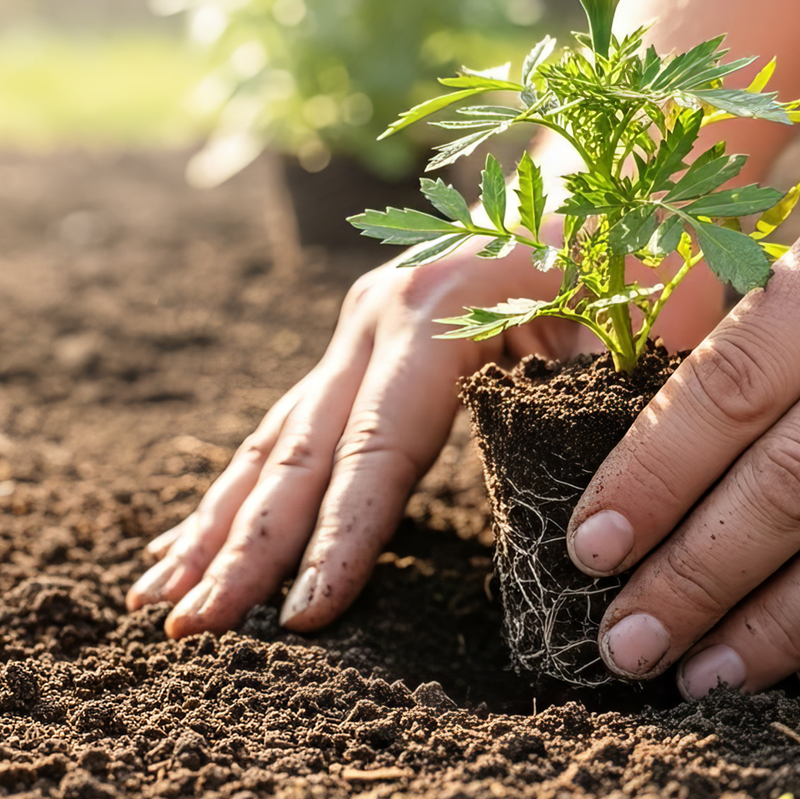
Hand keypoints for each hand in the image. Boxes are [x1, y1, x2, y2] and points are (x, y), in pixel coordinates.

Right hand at [133, 239, 725, 637]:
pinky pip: (285, 429)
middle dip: (246, 546)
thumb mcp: (640, 317)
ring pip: (272, 440)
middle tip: (194, 628)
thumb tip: (588, 528)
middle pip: (299, 448)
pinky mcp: (357, 348)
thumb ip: (604, 406)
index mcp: (438, 309)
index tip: (305, 616)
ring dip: (216, 525)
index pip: (377, 444)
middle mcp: (377, 314)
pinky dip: (236, 494)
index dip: (342, 534)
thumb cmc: (636, 249)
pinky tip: (186, 547)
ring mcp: (357, 327)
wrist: (609, 170)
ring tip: (158, 601)